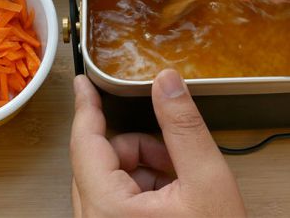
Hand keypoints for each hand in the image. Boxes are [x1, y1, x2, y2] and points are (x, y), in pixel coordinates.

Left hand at [70, 69, 245, 217]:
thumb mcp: (207, 180)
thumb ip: (183, 127)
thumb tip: (166, 84)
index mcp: (109, 210)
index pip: (85, 143)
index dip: (87, 107)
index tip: (82, 84)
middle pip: (101, 160)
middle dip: (139, 148)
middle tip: (174, 156)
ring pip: (109, 179)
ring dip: (143, 168)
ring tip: (179, 183)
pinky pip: (114, 199)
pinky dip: (142, 188)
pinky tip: (172, 198)